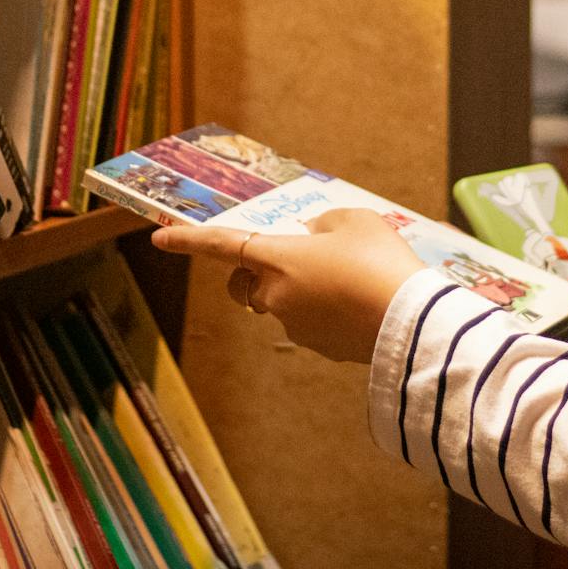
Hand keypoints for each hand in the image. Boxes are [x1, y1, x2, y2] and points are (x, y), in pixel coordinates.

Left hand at [151, 208, 429, 362]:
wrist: (411, 321)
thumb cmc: (380, 261)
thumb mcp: (355, 221)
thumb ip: (324, 224)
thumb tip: (312, 236)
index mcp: (277, 259)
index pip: (221, 246)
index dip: (187, 240)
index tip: (157, 236)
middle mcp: (276, 296)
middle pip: (247, 283)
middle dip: (256, 272)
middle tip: (296, 256)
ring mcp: (297, 326)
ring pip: (284, 302)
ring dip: (302, 289)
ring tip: (350, 276)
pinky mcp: (320, 347)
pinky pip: (312, 321)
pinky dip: (326, 310)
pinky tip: (361, 300)